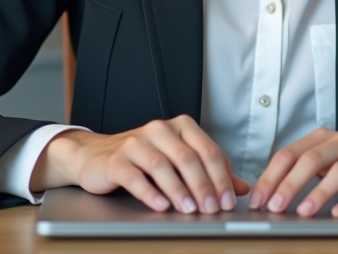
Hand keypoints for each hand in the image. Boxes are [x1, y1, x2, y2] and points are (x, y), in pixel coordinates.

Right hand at [31, 116, 248, 213]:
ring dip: (179, 190)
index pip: (207, 150)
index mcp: (180, 127)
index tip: (229, 200)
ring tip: (190, 210)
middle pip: (187, 157)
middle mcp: (159, 129)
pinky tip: (161, 206)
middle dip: (204, 186)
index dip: (221, 177)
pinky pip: (135, 176)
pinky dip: (150, 193)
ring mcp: (136, 143)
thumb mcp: (178, 162)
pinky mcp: (116, 160)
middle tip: (213, 209)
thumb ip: (209, 172)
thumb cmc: (143, 159)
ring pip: (162, 166)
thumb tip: (241, 188)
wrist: (96, 156)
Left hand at [248, 128, 337, 217]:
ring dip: (319, 193)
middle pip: (311, 159)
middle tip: (274, 207)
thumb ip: (305, 174)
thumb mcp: (331, 165)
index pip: (290, 154)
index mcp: (324, 138)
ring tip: (304, 212)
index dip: (271, 176)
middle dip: (289, 184)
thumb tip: (270, 195)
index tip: (258, 199)